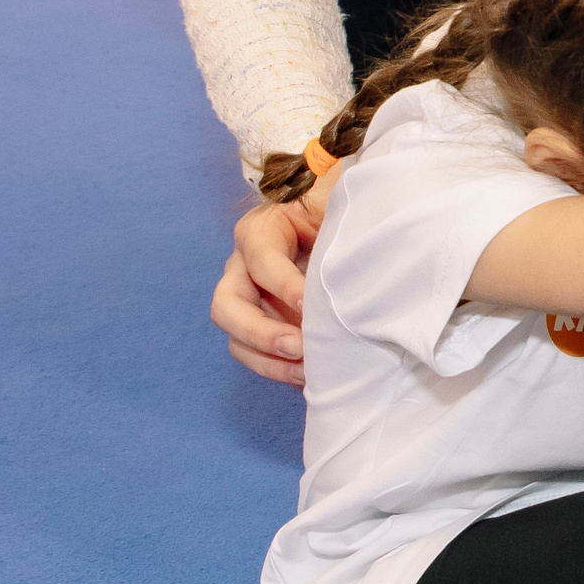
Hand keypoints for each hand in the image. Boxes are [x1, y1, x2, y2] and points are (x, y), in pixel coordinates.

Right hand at [214, 186, 327, 385]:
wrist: (338, 219)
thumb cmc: (335, 208)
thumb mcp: (335, 207)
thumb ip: (337, 226)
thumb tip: (356, 259)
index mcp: (260, 232)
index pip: (261, 260)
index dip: (284, 285)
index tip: (312, 303)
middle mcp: (243, 268)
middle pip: (227, 306)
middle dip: (261, 333)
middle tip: (299, 347)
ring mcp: (249, 300)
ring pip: (236, 338)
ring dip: (268, 360)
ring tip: (307, 372)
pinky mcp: (264, 323)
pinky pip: (256, 354)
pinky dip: (278, 369)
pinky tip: (310, 376)